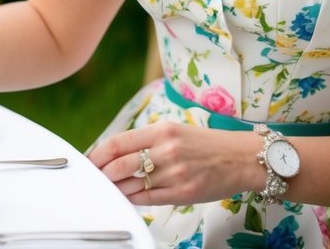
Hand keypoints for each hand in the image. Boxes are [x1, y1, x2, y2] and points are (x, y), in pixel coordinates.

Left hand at [88, 121, 255, 205]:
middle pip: (120, 165)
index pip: (119, 142)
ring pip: (132, 185)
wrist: (240, 157)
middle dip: (102, 174)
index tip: (90, 161)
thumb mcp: (176, 131)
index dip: (99, 154)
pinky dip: (134, 199)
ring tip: (109, 189)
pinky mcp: (182, 193)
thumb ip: (149, 140)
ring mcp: (174, 173)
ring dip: (116, 189)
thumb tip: (120, 153)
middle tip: (94, 178)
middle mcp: (166, 149)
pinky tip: (128, 197)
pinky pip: (148, 200)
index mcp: (162, 130)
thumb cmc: (207, 144)